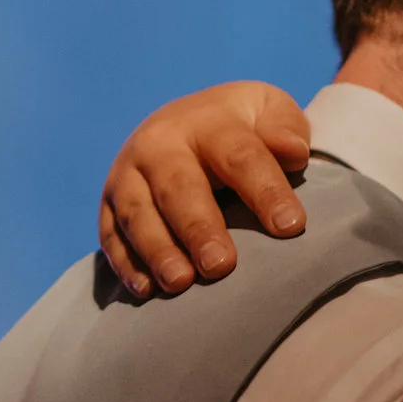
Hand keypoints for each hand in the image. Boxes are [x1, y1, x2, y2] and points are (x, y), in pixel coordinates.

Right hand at [98, 81, 311, 296]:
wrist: (182, 122)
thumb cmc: (239, 128)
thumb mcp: (267, 111)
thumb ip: (284, 129)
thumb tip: (294, 153)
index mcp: (207, 121)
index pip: (239, 155)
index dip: (264, 190)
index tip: (290, 226)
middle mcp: (159, 144)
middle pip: (178, 186)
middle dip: (198, 227)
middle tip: (220, 266)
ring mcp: (128, 174)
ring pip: (137, 212)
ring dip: (157, 249)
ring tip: (180, 283)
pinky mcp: (108, 204)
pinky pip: (110, 234)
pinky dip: (125, 262)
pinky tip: (145, 289)